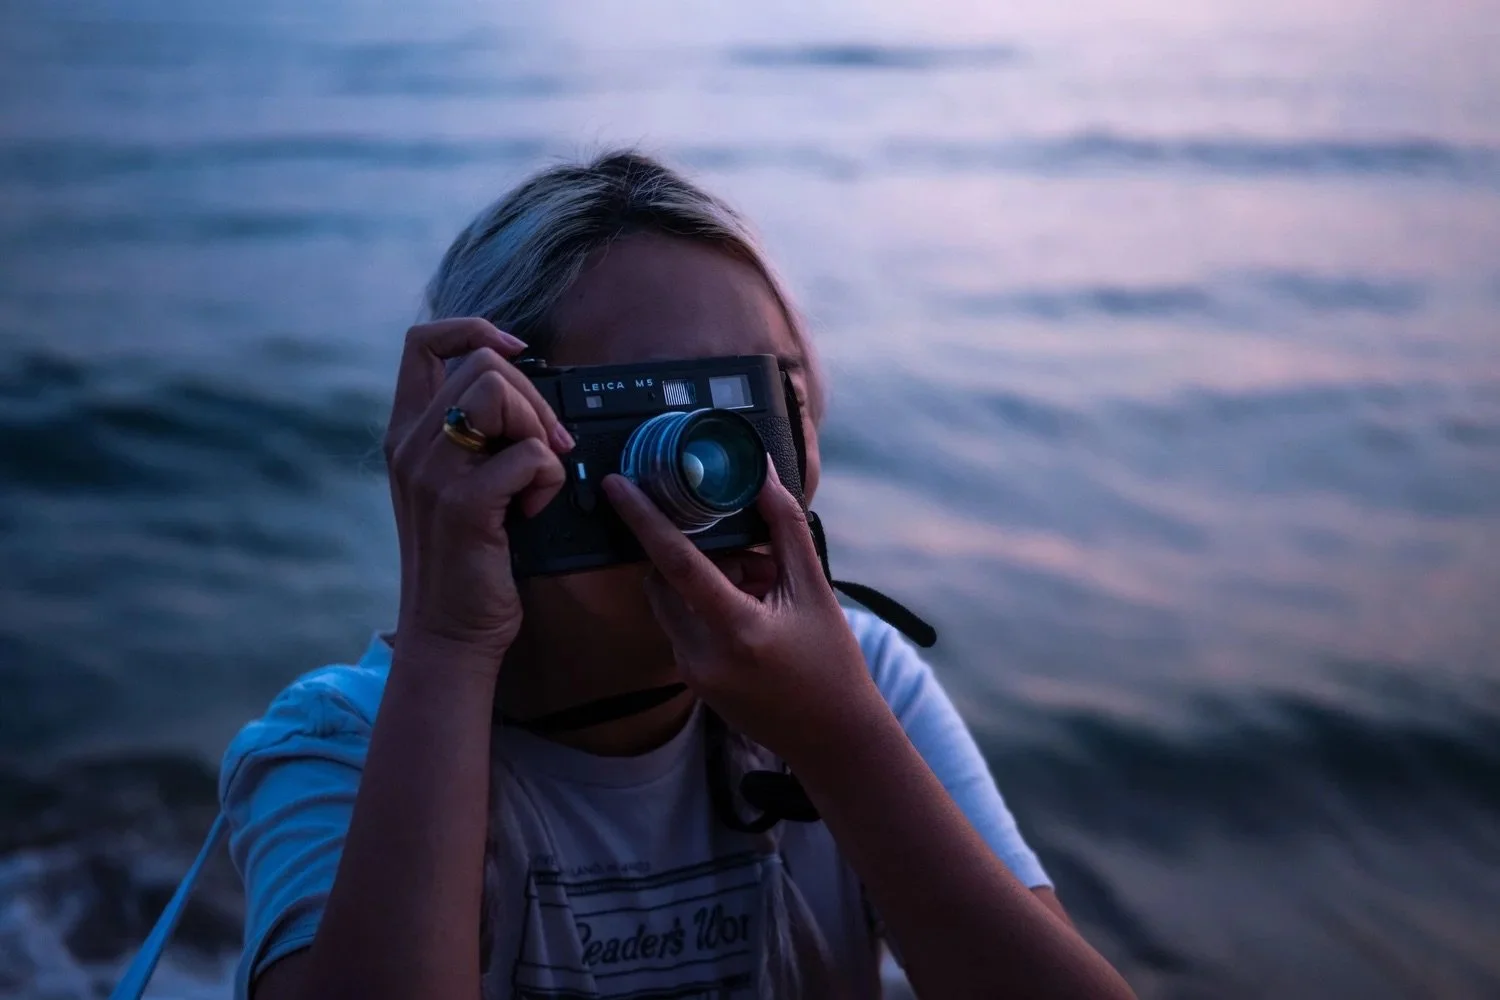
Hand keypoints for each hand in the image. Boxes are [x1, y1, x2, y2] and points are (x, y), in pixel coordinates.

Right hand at [383, 318, 572, 668]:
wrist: (451, 632)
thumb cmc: (470, 559)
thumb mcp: (459, 485)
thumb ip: (476, 437)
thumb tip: (527, 394)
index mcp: (406, 433)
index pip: (422, 341)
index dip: (474, 329)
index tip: (517, 353)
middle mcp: (410, 445)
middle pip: (484, 364)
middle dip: (534, 399)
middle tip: (549, 446)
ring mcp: (432, 472)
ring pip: (502, 394)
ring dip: (539, 433)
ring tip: (533, 482)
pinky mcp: (464, 504)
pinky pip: (529, 453)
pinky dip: (548, 478)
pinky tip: (533, 511)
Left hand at [600, 460, 881, 761]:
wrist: (833, 738)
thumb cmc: (832, 663)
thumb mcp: (816, 590)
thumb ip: (785, 529)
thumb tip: (761, 475)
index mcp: (736, 630)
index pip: (676, 563)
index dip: (643, 519)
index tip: (618, 487)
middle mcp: (702, 655)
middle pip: (664, 579)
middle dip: (692, 553)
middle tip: (749, 556)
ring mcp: (692, 673)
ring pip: (669, 603)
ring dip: (698, 581)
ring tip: (759, 588)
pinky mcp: (692, 683)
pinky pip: (680, 627)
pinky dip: (705, 608)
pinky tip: (752, 615)